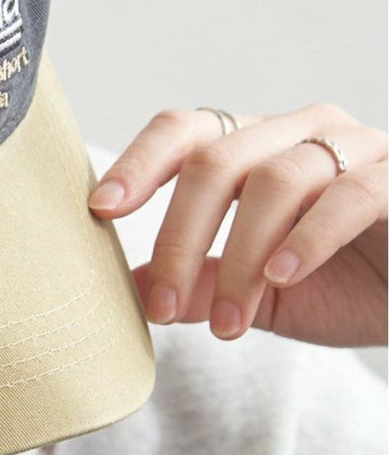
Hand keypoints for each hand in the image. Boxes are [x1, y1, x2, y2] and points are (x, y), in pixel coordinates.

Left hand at [87, 104, 387, 348]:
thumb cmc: (347, 287)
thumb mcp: (260, 295)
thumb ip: (201, 284)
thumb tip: (131, 288)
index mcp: (255, 146)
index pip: (183, 131)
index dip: (139, 163)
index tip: (99, 210)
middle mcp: (300, 132)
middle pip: (215, 160)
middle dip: (179, 236)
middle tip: (163, 308)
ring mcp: (355, 146)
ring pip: (275, 181)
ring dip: (241, 258)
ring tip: (228, 322)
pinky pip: (345, 195)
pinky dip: (306, 239)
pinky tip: (282, 278)